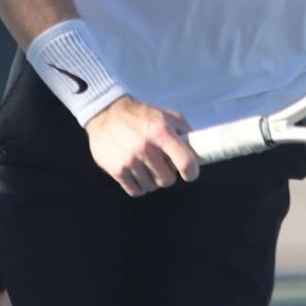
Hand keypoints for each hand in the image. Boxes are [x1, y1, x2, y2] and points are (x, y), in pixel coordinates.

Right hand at [84, 95, 198, 196]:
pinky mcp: (116, 170)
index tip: (190, 173)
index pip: (185, 162)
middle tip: (161, 164)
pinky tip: (136, 172)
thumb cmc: (142, 115)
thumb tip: (199, 150)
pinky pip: (136, 191)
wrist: (106, 114)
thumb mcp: (166, 115)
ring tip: (146, 164)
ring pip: (151, 187)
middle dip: (167, 174)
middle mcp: (146, 147)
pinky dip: (139, 186)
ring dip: (151, 179)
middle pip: (167, 180)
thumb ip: (184, 131)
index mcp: (161, 131)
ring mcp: (130, 160)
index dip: (191, 172)